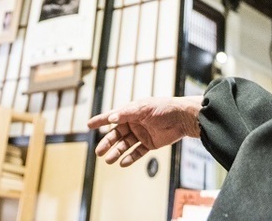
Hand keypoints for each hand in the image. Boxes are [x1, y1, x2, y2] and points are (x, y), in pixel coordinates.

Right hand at [87, 96, 203, 166]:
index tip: (88, 125)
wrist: (183, 118)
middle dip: (107, 142)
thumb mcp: (144, 108)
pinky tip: (122, 163)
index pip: (112, 116)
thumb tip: (110, 118)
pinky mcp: (150, 144)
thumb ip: (126, 113)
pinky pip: (137, 152)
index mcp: (131, 112)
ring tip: (108, 160)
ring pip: (125, 145)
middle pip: (117, 134)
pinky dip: (130, 158)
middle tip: (98, 151)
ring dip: (117, 152)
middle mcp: (135, 123)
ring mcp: (142, 134)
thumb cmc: (164, 108)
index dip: (100, 120)